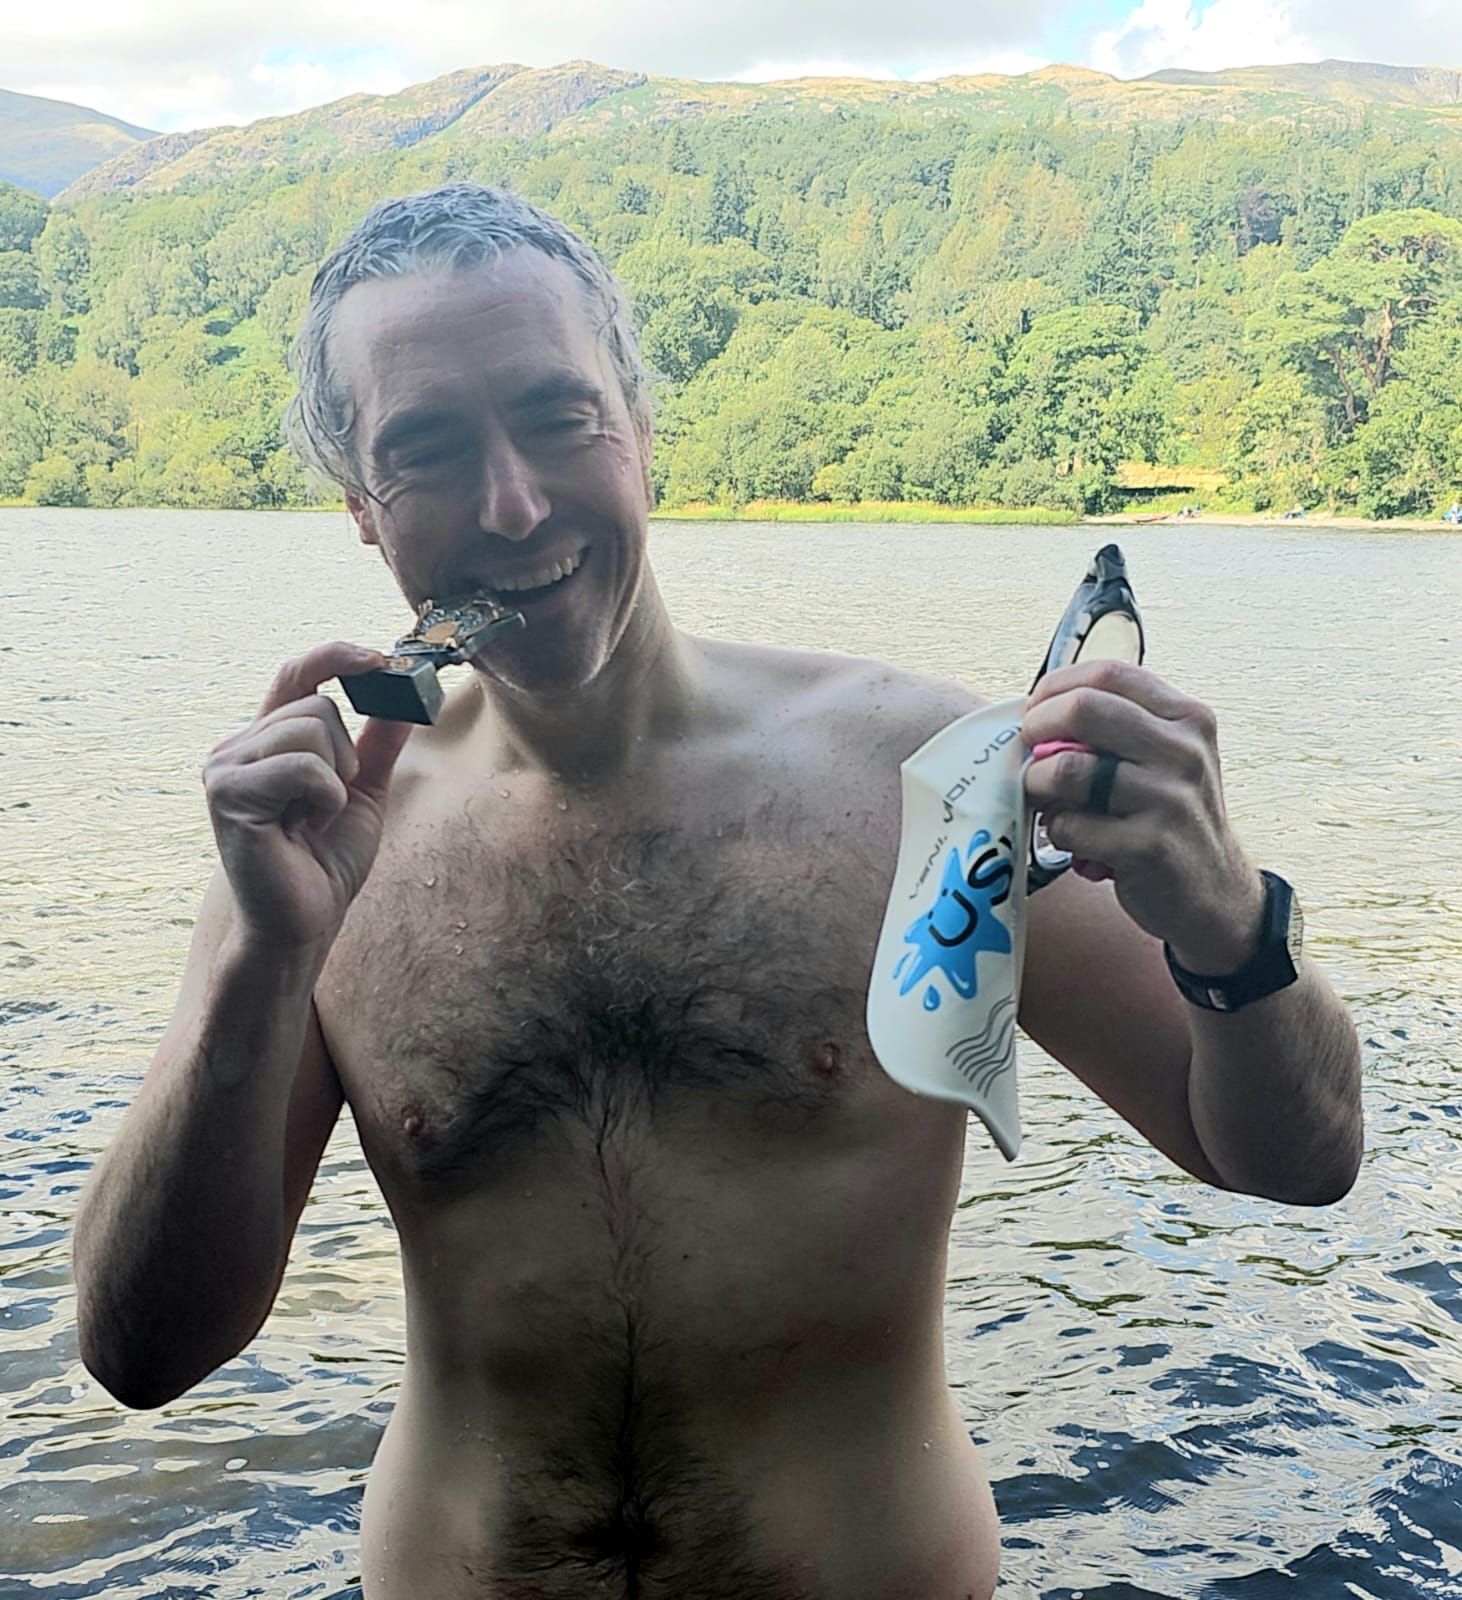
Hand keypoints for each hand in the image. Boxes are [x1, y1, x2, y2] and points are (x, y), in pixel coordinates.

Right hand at [202, 642, 413, 952]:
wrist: (305, 922)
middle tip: (325, 806)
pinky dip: (324, 797)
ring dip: (335, 779)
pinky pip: (304, 765)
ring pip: (311, 727)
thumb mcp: (365, 790)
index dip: (335, 656)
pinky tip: (303, 828)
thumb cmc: (326, 861)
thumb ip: (380, 741)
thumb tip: (410, 690)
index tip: (379, 658)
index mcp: (266, 741)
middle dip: (346, 756)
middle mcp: (237, 746)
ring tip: (310, 818)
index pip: (295, 674)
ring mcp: (225, 767)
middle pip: (318, 703)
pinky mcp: (227, 792)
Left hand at [1022, 660, 1264, 972]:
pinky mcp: (1149, 847)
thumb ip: (1116, 729)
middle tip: (1027, 752)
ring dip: (1038, 785)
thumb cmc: (1169, 817)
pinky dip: (1056, 832)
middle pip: (1083, 709)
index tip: (1034, 711)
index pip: (1108, 673)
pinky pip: (1069, 826)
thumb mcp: (1164, 759)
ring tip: (1046, 800)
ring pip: (1068, 769)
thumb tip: (1036, 712)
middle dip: (1037, 727)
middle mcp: (1184, 751)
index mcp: (1186, 718)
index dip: (1056, 687)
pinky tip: (1071, 839)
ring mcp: (1170, 799)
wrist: (1214, 895)